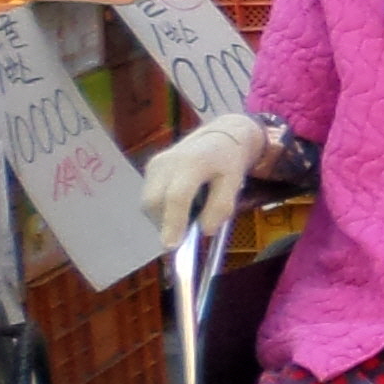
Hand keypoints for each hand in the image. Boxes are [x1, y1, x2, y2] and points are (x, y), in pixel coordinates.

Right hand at [141, 113, 265, 246]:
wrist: (220, 136)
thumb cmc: (228, 162)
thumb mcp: (234, 183)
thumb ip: (221, 207)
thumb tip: (204, 231)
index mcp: (193, 163)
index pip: (177, 196)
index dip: (173, 222)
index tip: (171, 246)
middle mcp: (168, 161)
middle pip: (155, 202)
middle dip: (165, 224)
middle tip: (184, 234)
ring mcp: (156, 163)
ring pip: (148, 202)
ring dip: (163, 216)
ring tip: (189, 209)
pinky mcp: (150, 167)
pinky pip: (149, 196)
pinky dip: (162, 207)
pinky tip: (181, 201)